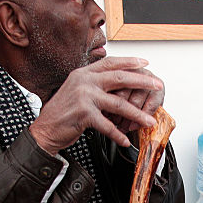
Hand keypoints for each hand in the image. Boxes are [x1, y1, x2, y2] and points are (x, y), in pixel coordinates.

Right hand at [28, 57, 163, 153]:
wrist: (45, 129)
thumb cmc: (62, 112)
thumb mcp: (76, 90)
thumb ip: (94, 85)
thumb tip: (117, 86)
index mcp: (83, 74)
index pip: (111, 63)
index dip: (129, 62)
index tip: (145, 64)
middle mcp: (84, 81)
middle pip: (119, 78)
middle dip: (142, 82)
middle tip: (157, 86)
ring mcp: (84, 97)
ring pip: (118, 104)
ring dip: (137, 114)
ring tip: (149, 121)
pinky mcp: (84, 114)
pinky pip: (108, 125)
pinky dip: (118, 135)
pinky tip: (125, 140)